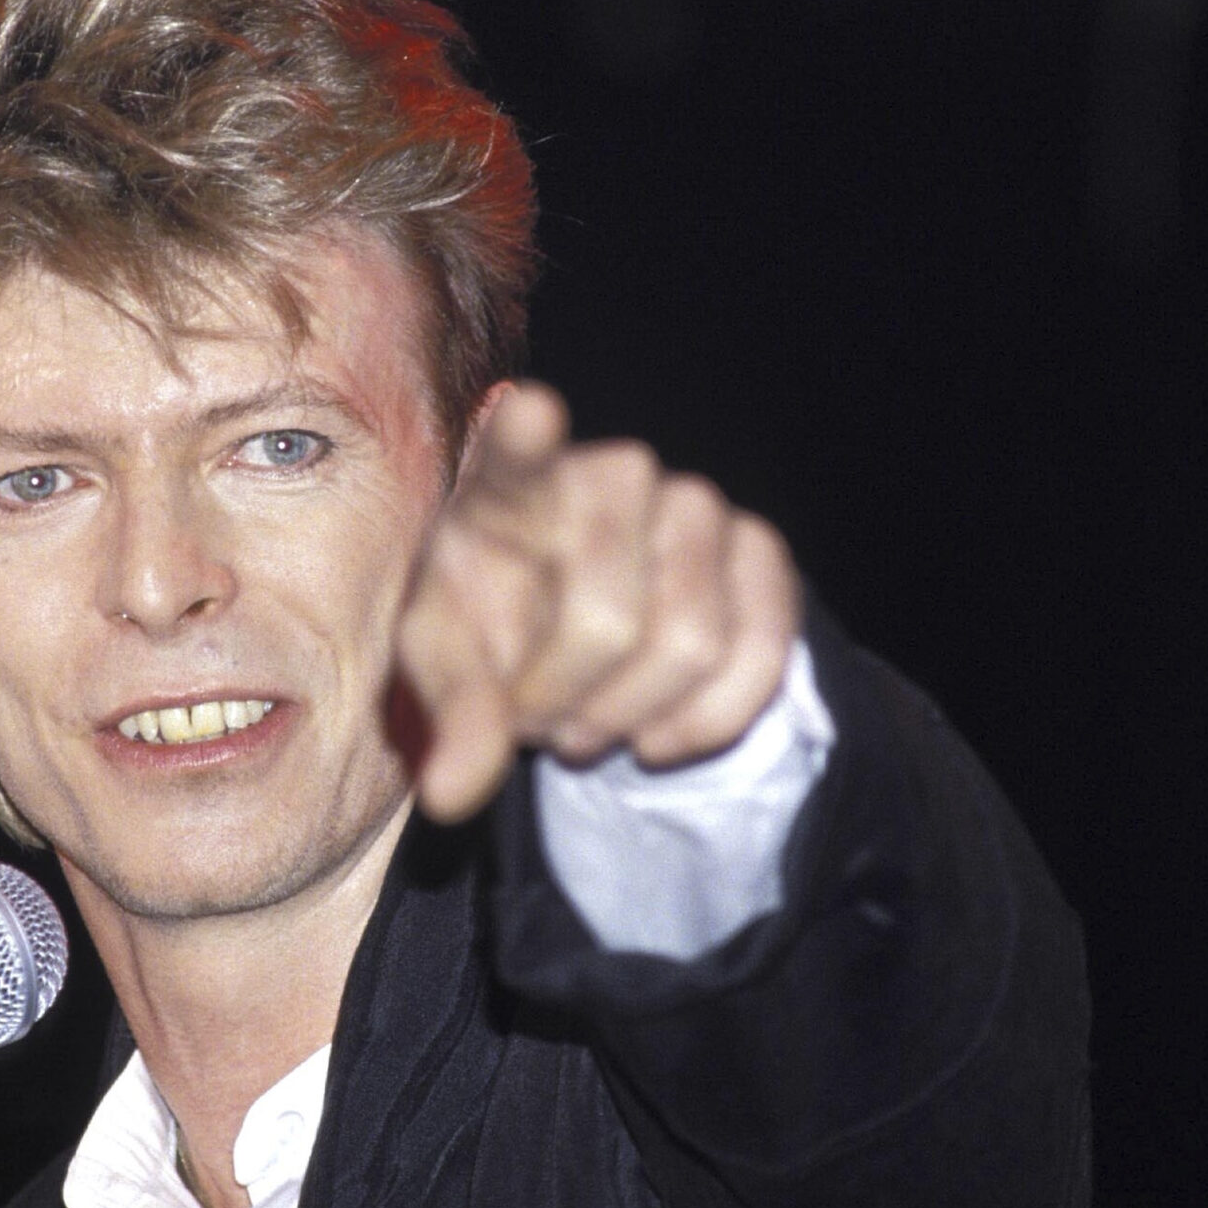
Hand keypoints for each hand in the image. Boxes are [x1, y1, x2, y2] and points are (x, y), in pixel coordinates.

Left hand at [396, 382, 802, 822]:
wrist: (573, 647)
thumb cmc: (490, 634)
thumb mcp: (447, 673)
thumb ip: (450, 716)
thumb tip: (451, 792)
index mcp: (512, 481)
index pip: (520, 444)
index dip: (528, 434)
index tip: (528, 415)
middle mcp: (613, 471)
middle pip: (606, 622)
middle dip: (562, 702)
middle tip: (534, 718)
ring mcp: (696, 505)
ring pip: (688, 646)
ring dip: (627, 717)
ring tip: (582, 722)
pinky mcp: (761, 552)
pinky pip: (759, 656)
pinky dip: (703, 724)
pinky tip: (653, 737)